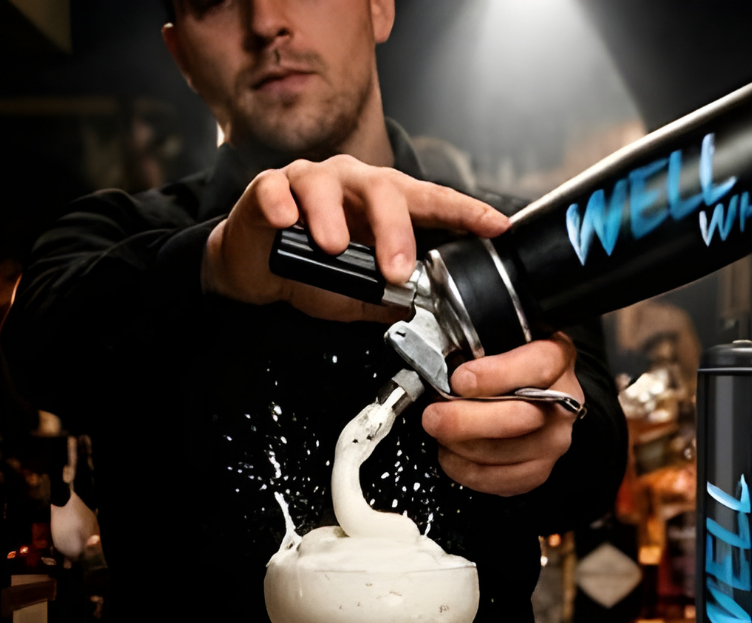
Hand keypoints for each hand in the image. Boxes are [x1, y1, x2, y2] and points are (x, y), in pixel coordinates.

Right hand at [202, 154, 509, 321]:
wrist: (255, 266)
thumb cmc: (310, 269)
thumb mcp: (357, 291)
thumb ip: (388, 296)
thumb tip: (423, 311)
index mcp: (382, 202)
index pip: (430, 201)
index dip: (464, 212)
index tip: (495, 226)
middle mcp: (350, 182)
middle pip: (382, 190)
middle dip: (395, 230)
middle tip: (397, 269)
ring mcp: (309, 181)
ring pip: (326, 184)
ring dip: (332, 217)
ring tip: (333, 249)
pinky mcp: (268, 190)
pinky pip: (276, 189)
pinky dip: (283, 205)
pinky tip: (287, 222)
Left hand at [421, 332, 582, 496]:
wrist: (524, 394)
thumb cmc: (505, 367)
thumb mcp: (498, 341)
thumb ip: (478, 348)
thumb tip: (438, 364)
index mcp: (556, 359)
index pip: (538, 366)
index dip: (496, 375)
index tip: (459, 379)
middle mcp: (562, 403)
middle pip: (519, 418)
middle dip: (465, 420)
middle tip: (433, 416)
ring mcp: (553, 440)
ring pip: (505, 453)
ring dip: (460, 445)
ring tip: (439, 431)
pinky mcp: (538, 470)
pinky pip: (500, 479)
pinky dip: (466, 470)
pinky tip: (451, 454)